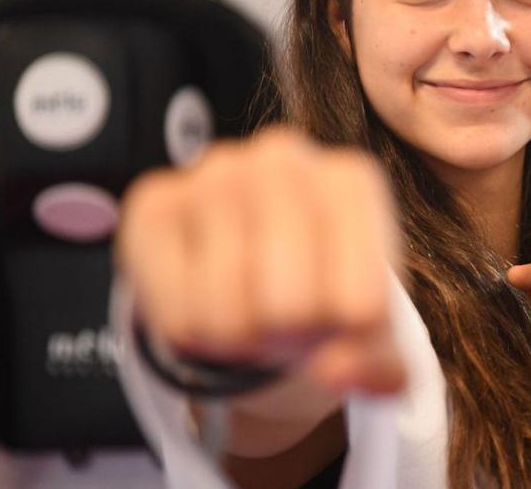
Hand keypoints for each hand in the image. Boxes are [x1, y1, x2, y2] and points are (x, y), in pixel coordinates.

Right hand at [115, 125, 404, 395]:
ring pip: (228, 314)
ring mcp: (213, 172)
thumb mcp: (368, 332)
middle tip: (288, 318)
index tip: (343, 316)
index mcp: (352, 182)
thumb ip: (376, 365)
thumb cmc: (323, 286)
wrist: (257, 260)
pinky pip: (173, 311)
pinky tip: (204, 297)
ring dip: (239, 338)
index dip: (349, 340)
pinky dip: (190, 332)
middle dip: (289, 337)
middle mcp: (283, 158)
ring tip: (249, 306)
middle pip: (290, 308)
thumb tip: (336, 372)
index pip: (362, 306)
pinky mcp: (154, 201)